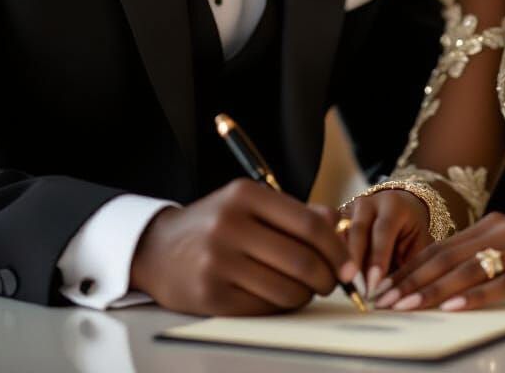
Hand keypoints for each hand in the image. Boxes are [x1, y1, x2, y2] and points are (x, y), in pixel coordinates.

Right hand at [129, 179, 357, 314]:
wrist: (156, 249)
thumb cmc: (217, 224)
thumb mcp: (252, 204)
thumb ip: (297, 212)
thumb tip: (340, 227)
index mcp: (246, 195)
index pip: (309, 223)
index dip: (337, 248)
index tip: (348, 265)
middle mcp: (230, 225)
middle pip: (301, 260)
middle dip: (327, 277)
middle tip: (332, 283)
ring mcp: (217, 261)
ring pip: (286, 289)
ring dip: (305, 296)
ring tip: (304, 290)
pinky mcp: (209, 296)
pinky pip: (263, 308)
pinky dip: (280, 307)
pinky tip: (278, 298)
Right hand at [339, 189, 433, 298]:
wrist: (400, 209)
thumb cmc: (410, 232)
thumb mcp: (416, 244)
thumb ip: (406, 265)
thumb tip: (391, 295)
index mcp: (393, 205)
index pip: (383, 230)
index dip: (378, 258)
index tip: (374, 284)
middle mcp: (368, 203)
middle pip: (357, 231)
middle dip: (356, 263)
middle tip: (358, 291)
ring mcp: (349, 209)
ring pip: (340, 235)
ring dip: (341, 263)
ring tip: (347, 290)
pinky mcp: (336, 219)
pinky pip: (330, 239)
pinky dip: (333, 259)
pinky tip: (337, 280)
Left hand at [374, 212, 504, 311]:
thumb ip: (486, 262)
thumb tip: (444, 284)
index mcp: (494, 225)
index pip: (441, 247)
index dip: (410, 268)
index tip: (384, 288)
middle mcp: (504, 230)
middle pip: (447, 257)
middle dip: (411, 280)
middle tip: (383, 300)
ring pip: (467, 270)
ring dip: (432, 290)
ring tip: (407, 307)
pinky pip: (500, 284)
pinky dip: (473, 297)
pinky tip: (453, 308)